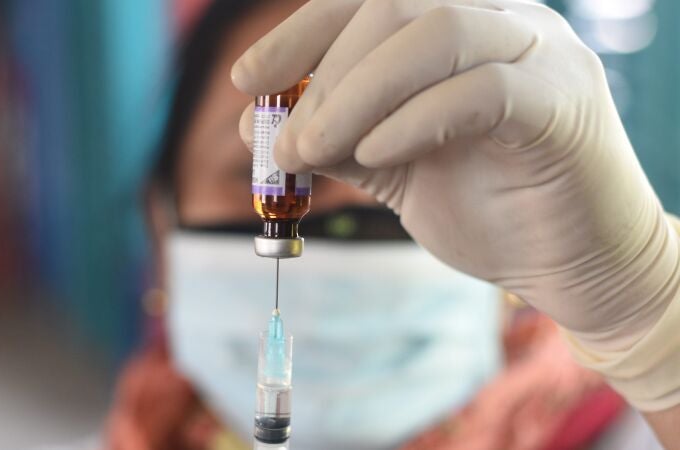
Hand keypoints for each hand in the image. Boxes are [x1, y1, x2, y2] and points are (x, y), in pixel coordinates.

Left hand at [232, 0, 679, 352]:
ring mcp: (540, 54)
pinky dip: (413, 119)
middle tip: (284, 139)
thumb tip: (253, 125)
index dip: (301, 32)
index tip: (248, 81)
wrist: (569, 263)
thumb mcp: (389, 166)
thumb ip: (332, 138)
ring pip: (436, 32)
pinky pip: (481, 89)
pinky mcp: (561, 103)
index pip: (369, 0)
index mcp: (459, 27)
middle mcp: (502, 22)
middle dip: (325, 74)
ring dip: (357, 93)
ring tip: (313, 150)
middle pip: (396, 6)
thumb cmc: (484, 207)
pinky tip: (374, 153)